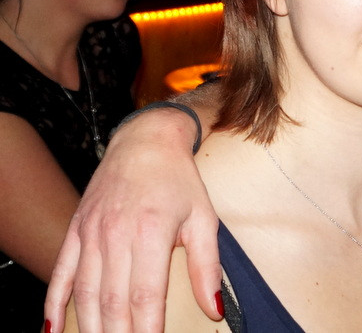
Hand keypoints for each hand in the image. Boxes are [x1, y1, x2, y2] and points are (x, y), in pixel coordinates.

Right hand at [44, 106, 222, 332]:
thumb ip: (208, 266)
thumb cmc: (179, 180)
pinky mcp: (76, 229)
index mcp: (151, 232)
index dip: (148, 328)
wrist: (146, 140)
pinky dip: (55, 304)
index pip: (146, 295)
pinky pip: (62, 272)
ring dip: (91, 327)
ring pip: (85, 293)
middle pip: (113, 300)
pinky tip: (54, 330)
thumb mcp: (204, 218)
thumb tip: (215, 309)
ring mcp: (91, 232)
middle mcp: (116, 234)